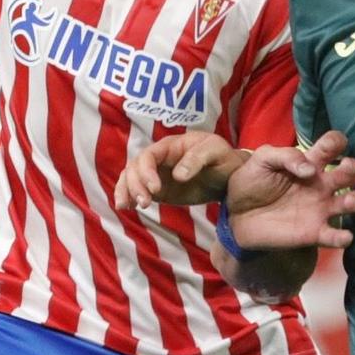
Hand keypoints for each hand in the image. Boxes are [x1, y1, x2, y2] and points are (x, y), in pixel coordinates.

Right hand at [115, 130, 246, 208]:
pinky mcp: (158, 190)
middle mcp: (159, 159)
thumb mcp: (215, 151)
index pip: (148, 155)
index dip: (146, 172)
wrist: (228, 175)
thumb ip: (197, 159)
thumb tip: (177, 175)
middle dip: (135, 185)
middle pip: (134, 167)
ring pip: (130, 178)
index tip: (156, 189)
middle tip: (145, 203)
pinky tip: (126, 208)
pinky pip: (137, 190)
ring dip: (126, 191)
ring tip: (128, 207)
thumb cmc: (223, 158)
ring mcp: (156, 174)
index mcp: (170, 146)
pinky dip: (128, 197)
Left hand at [224, 130, 354, 251]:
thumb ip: (286, 156)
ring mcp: (321, 209)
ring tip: (347, 202)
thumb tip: (310, 169)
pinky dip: (344, 237)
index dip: (337, 142)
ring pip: (352, 202)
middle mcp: (321, 184)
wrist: (235, 215)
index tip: (333, 146)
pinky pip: (336, 236)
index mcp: (310, 163)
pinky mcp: (314, 233)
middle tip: (344, 171)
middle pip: (351, 172)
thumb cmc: (250, 183)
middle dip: (354, 169)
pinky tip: (344, 236)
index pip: (333, 146)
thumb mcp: (263, 159)